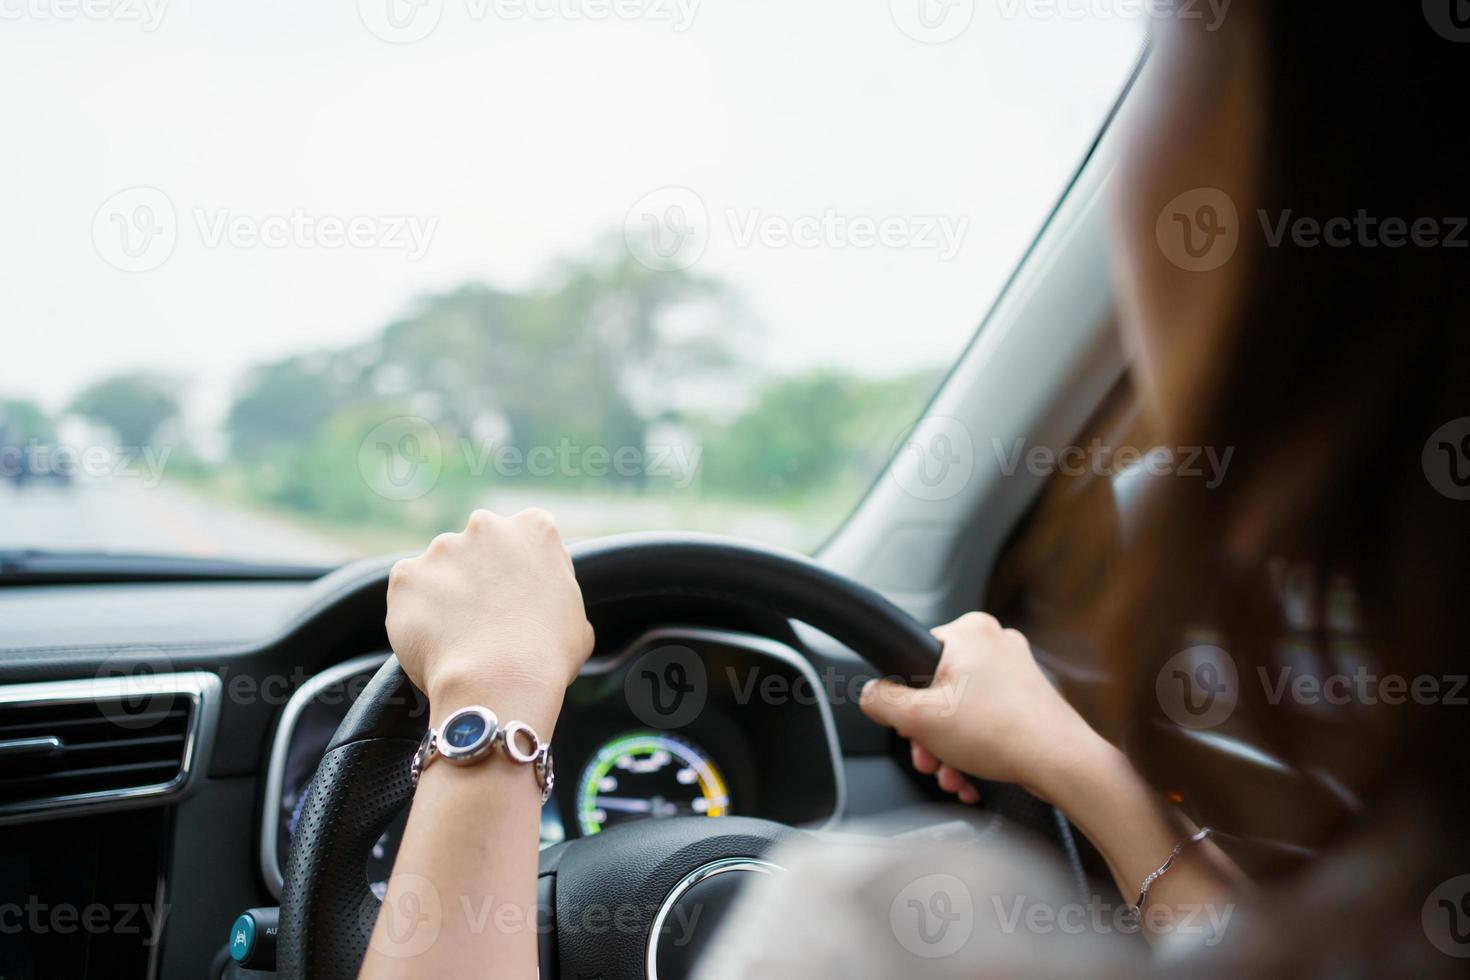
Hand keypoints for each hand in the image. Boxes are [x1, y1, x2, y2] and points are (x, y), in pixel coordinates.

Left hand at [386, 508, 594, 733]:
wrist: (498, 682)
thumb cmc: (547, 656)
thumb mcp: (578, 622)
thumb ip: (558, 599)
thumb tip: (549, 613)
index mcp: (534, 528)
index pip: (527, 539)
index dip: (522, 573)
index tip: (519, 600)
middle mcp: (485, 526)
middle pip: (479, 547)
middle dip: (480, 575)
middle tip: (486, 618)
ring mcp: (441, 549)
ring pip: (441, 570)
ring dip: (446, 594)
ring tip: (458, 638)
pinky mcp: (406, 576)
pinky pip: (409, 593)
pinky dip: (416, 613)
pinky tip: (433, 642)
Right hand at [859, 612, 1105, 804]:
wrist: (1062, 764)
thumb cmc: (1003, 734)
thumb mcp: (919, 718)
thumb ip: (882, 701)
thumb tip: (870, 695)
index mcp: (969, 632)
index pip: (914, 658)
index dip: (906, 699)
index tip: (912, 726)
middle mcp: (995, 642)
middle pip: (937, 689)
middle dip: (928, 734)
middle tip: (929, 756)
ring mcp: (1015, 670)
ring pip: (961, 710)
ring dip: (948, 747)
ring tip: (952, 773)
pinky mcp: (1027, 697)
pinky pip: (984, 719)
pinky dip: (973, 747)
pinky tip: (970, 774)